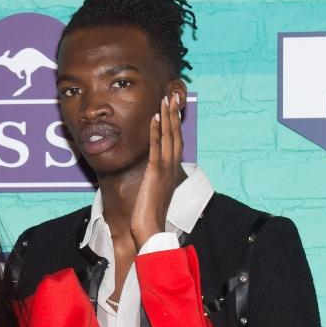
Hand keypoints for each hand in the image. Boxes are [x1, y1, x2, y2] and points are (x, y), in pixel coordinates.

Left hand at [130, 91, 185, 248]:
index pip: (175, 143)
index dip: (175, 125)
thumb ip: (155, 181)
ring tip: (165, 99)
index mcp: (171, 171)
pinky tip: (155, 118)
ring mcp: (164, 169)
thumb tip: (152, 175)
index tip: (173, 110)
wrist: (150, 229)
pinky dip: (157, 131)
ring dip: (167, 117)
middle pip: (175, 135)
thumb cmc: (150, 215)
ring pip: (168, 137)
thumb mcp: (154, 193)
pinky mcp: (155, 172)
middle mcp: (171, 167)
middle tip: (173, 96)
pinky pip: (156, 147)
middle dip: (174, 115)